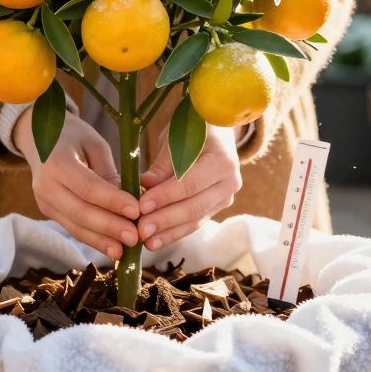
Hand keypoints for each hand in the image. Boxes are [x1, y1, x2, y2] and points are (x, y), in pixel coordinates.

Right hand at [14, 107, 140, 259]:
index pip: (88, 187)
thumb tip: (127, 203)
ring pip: (75, 226)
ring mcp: (44, 202)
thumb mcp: (94, 144)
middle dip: (109, 227)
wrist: (38, 137)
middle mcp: (46, 185)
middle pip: (80, 212)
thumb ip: (109, 173)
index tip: (136, 210)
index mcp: (57, 162)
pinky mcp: (49, 212)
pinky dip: (93, 239)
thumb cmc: (73, 136)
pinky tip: (111, 248)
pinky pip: (73, 228)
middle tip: (134, 237)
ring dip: (101, 240)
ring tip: (125, 250)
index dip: (112, 201)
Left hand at [137, 125, 241, 250]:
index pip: (190, 183)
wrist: (215, 131)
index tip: (142, 205)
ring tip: (146, 241)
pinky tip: (155, 240)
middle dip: (165, 220)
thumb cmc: (191, 130)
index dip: (165, 196)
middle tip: (141, 229)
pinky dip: (174, 232)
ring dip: (169, 232)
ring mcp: (225, 197)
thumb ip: (163, 163)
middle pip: (194, 206)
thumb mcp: (175, 138)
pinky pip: (195, 223)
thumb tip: (146, 184)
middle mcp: (229, 182)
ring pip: (195, 219)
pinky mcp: (216, 208)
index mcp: (222, 160)